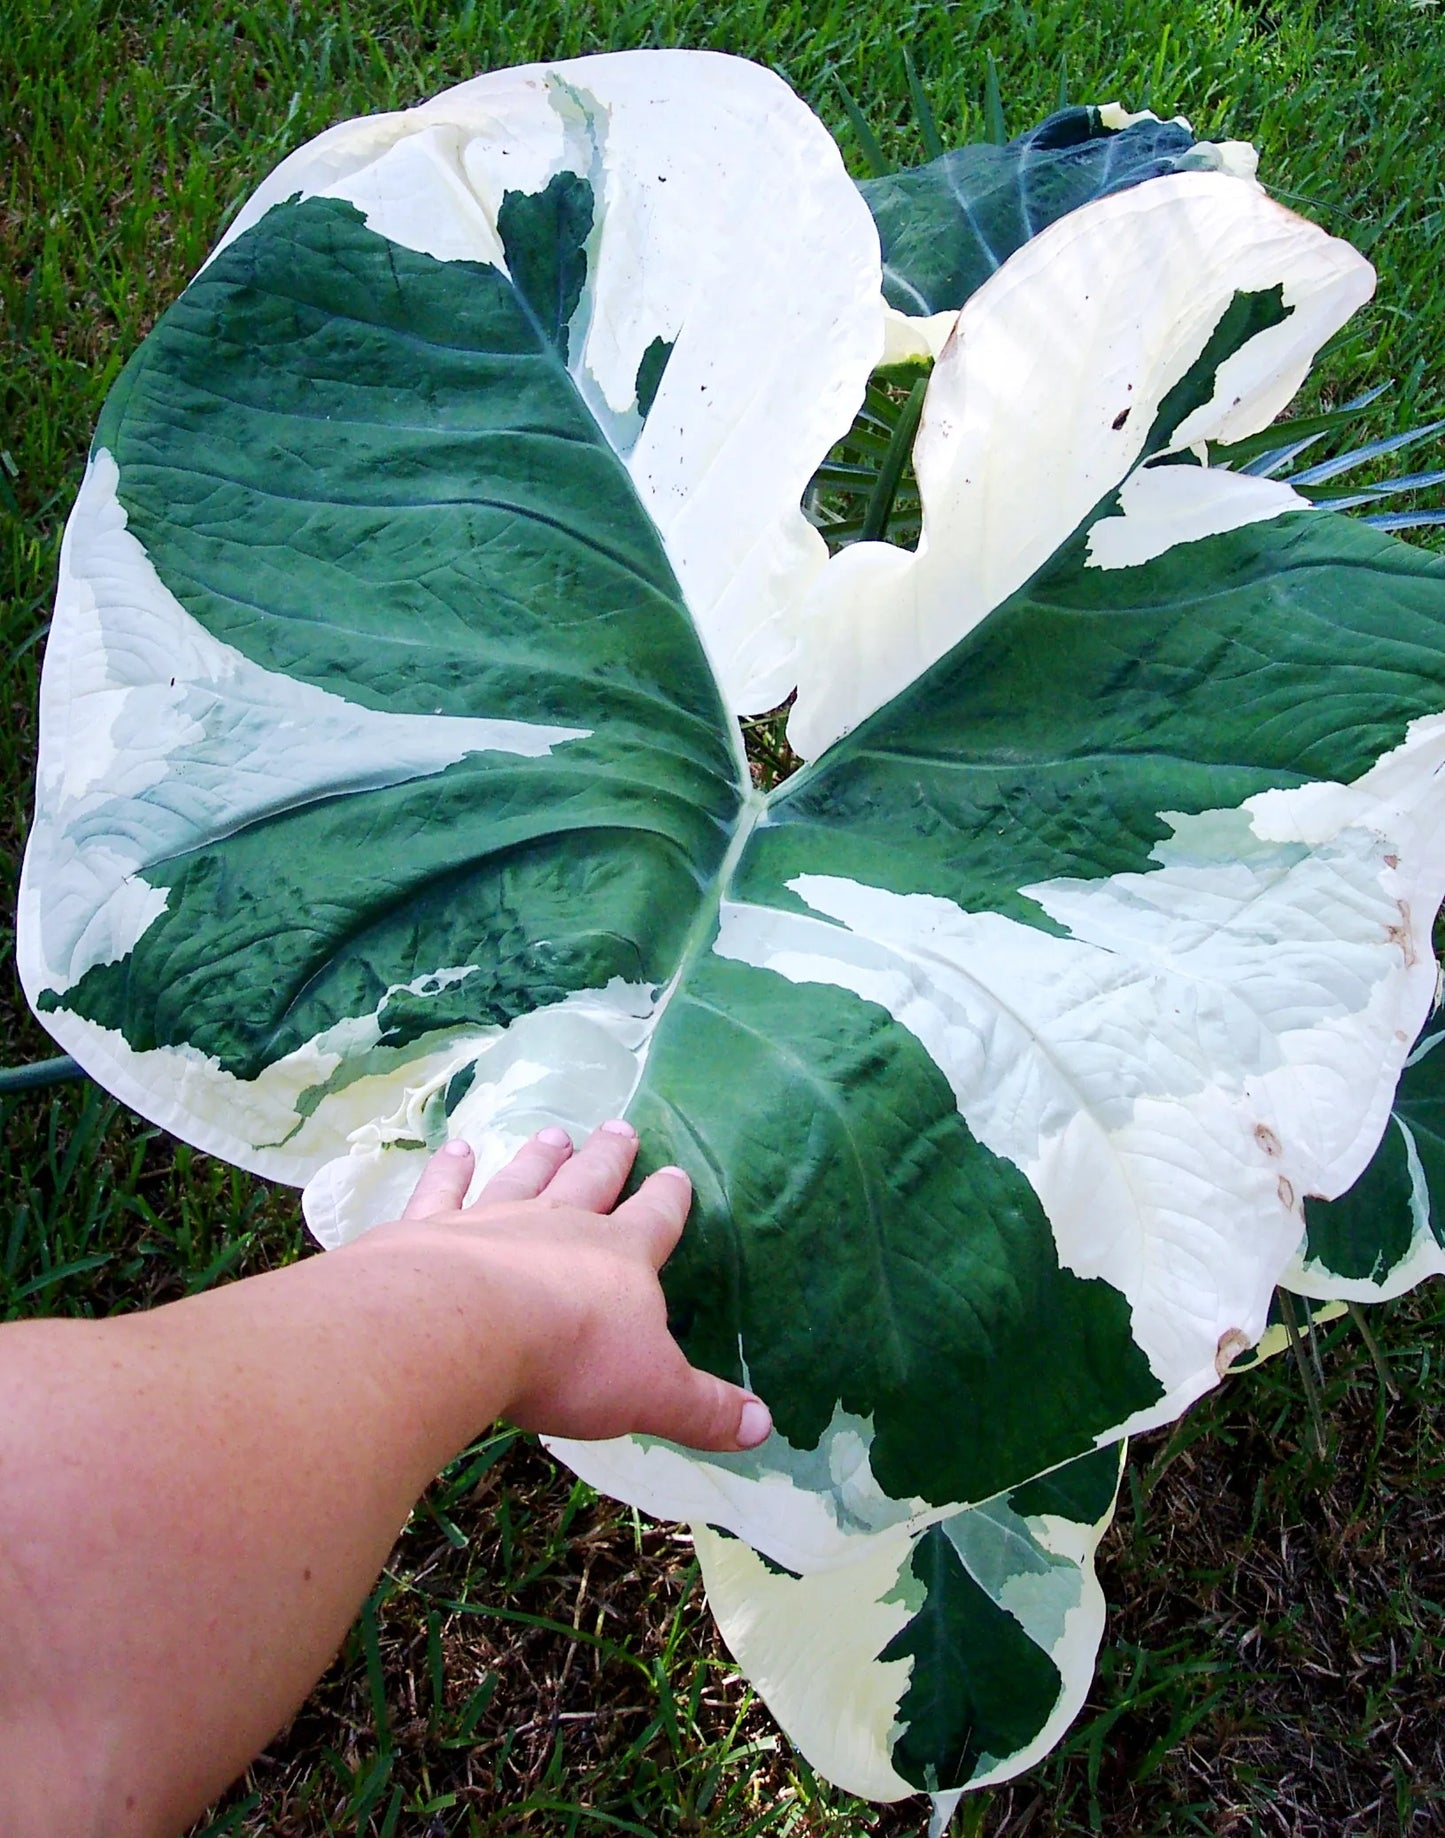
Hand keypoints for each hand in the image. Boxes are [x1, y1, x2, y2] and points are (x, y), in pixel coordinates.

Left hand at [373, 1122, 772, 1453]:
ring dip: (540, 1156)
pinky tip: (455, 1147)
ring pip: (524, 1178)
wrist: (463, 1329)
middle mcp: (560, 1224)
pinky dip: (449, 1170)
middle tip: (619, 1126)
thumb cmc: (570, 1360)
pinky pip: (445, 1191)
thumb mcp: (653, 1394)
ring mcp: (493, 1220)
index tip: (677, 1173)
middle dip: (609, 1157)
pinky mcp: (432, 1230)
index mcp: (620, 1258)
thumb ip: (704, 1409)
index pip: (654, 1221)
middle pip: (591, 1181)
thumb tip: (764, 1426)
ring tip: (554, 1132)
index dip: (668, 1199)